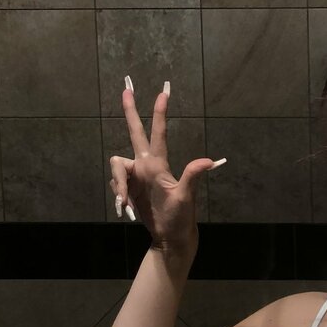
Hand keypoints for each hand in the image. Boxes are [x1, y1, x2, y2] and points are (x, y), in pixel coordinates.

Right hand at [108, 78, 224, 251]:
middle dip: (130, 113)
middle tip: (126, 89)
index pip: (158, 134)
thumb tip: (210, 160)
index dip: (159, 114)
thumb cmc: (181, 217)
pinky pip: (115, 183)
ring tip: (125, 205)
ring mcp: (136, 177)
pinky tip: (125, 209)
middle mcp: (146, 166)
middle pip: (135, 133)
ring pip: (117, 167)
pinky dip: (118, 195)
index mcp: (159, 165)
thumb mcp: (186, 197)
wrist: (169, 236)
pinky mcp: (128, 188)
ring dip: (118, 185)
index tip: (163, 94)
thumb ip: (193, 176)